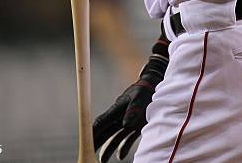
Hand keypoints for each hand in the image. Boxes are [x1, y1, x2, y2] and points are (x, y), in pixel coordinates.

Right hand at [93, 36, 168, 161]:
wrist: (155, 85)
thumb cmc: (145, 89)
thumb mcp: (139, 97)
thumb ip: (133, 109)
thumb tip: (125, 123)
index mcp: (117, 108)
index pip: (102, 121)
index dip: (93, 131)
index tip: (85, 139)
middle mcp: (120, 116)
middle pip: (105, 131)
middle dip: (96, 142)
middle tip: (88, 152)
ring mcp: (128, 121)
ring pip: (115, 137)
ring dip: (108, 148)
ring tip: (101, 160)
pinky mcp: (137, 125)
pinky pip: (128, 138)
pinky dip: (123, 147)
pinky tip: (120, 156)